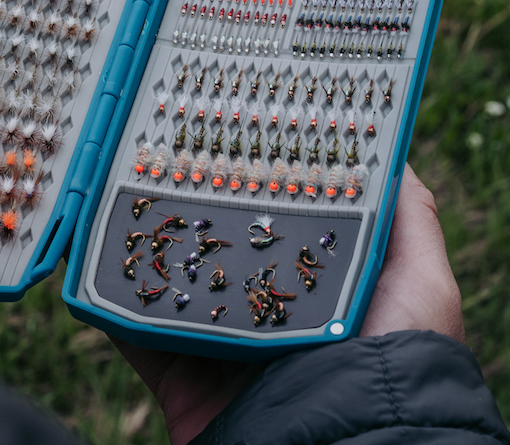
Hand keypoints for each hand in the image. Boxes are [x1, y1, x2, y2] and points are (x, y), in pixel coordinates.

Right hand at [112, 162, 463, 444]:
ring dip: (138, 245)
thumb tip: (392, 153)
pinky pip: (131, 332)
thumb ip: (408, 221)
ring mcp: (217, 345)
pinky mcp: (179, 375)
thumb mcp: (423, 285)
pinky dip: (102, 299)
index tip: (229, 135)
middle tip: (155, 153)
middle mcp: (262, 312)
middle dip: (186, 206)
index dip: (253, 181)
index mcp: (313, 287)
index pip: (277, 221)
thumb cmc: (395, 365)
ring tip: (110, 191)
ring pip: (167, 282)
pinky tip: (86, 254)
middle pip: (214, 247)